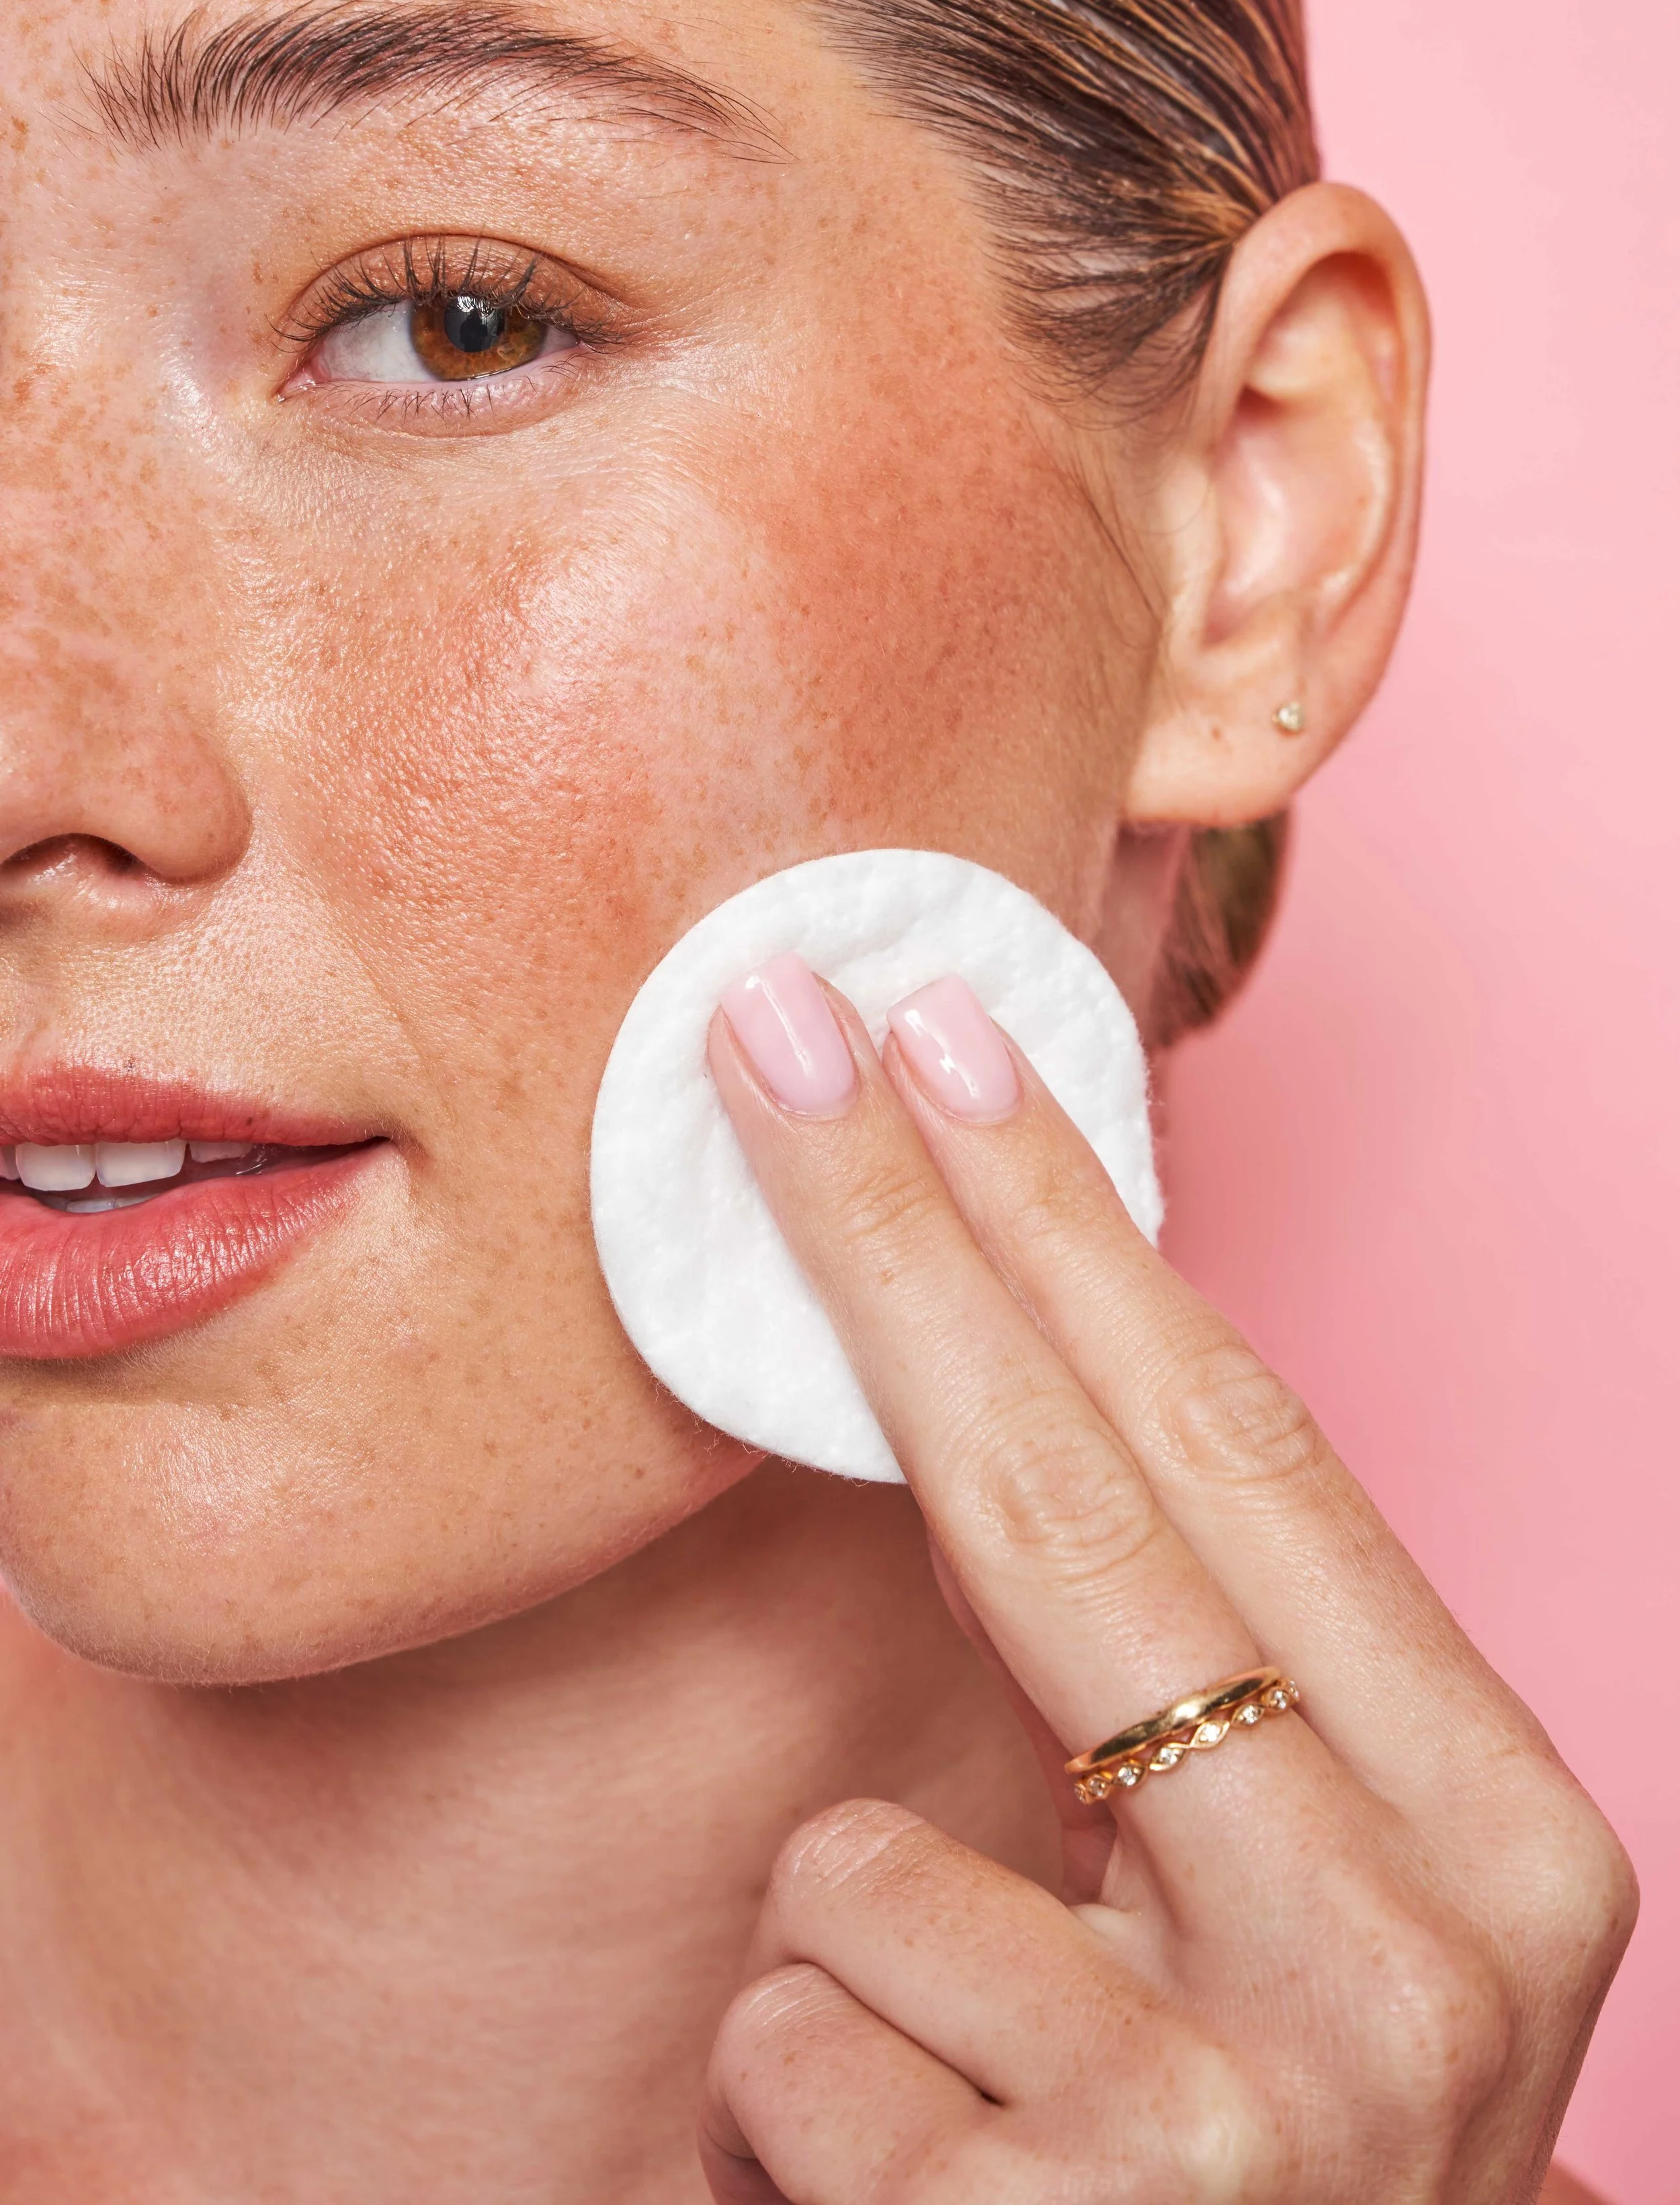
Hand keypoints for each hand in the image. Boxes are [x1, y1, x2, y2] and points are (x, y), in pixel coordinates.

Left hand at [698, 962, 1633, 2203]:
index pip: (1245, 1454)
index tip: (948, 1038)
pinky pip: (798, 2029)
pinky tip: (916, 2202)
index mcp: (1504, 1837)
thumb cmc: (1240, 2154)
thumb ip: (1177, 1689)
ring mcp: (1249, 2121)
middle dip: (899, 1243)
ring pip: (865, 1851)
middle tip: (777, 1029)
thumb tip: (979, 1361)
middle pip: (1078, 1515)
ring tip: (962, 2088)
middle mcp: (1420, 1963)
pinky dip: (799, 2096)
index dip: (1073, 1231)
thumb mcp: (1275, 1910)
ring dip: (846, 1942)